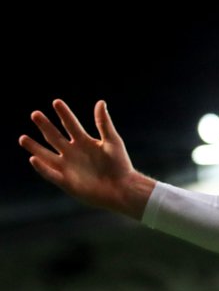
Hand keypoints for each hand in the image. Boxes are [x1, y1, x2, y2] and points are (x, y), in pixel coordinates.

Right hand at [19, 99, 155, 218]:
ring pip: (46, 155)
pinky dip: (42, 167)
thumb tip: (100, 102)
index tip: (57, 102)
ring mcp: (68, 167)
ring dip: (35, 147)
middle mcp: (72, 153)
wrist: (123, 189)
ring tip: (22, 138)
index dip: (64, 114)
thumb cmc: (120, 165)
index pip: (70, 124)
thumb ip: (103, 123)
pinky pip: (51, 174)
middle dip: (45, 126)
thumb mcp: (112, 142)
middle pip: (54, 137)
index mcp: (84, 142)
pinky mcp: (67, 182)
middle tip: (35, 114)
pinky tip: (33, 158)